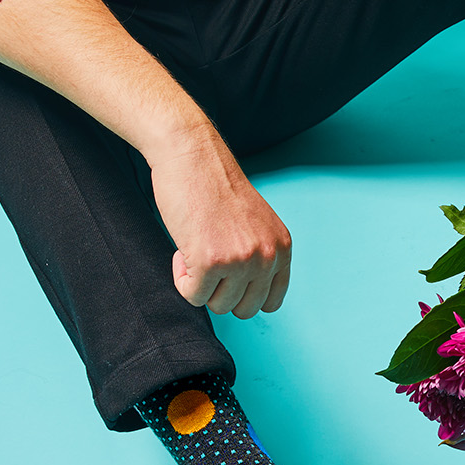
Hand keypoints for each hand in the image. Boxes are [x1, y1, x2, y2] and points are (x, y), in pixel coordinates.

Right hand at [148, 128, 291, 318]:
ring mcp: (241, 261)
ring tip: (196, 250)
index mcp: (282, 247)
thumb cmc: (214, 186)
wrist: (191, 155)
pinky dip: (182, 278)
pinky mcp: (212, 262)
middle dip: (221, 292)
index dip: (244, 294)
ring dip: (201, 284)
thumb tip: (246, 296)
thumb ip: (259, 255)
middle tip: (208, 262)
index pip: (272, 301)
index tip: (228, 278)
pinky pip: (193, 295)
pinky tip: (183, 250)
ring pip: (218, 305)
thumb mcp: (254, 223)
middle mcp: (267, 256)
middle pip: (244, 309)